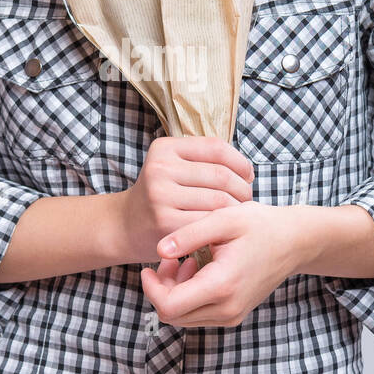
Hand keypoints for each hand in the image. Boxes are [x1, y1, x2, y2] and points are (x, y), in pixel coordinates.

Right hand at [117, 135, 254, 262]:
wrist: (125, 225)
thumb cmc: (160, 195)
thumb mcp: (172, 168)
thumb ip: (202, 161)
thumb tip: (246, 170)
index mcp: (165, 148)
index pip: (216, 148)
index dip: (240, 162)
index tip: (248, 176)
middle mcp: (160, 168)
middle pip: (220, 175)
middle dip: (242, 188)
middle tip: (246, 199)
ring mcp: (160, 195)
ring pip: (218, 199)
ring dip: (236, 208)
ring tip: (238, 212)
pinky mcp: (165, 221)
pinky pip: (208, 221)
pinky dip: (222, 224)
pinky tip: (224, 226)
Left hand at [140, 201, 299, 328]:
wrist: (295, 242)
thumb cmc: (260, 225)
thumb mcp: (223, 219)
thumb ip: (189, 235)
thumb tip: (159, 250)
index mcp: (222, 286)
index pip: (168, 306)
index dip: (150, 288)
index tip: (150, 265)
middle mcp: (227, 308)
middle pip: (172, 314)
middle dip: (161, 288)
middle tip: (170, 258)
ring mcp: (232, 315)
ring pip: (183, 316)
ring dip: (174, 291)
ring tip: (186, 259)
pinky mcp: (234, 314)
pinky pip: (198, 314)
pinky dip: (189, 295)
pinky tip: (198, 268)